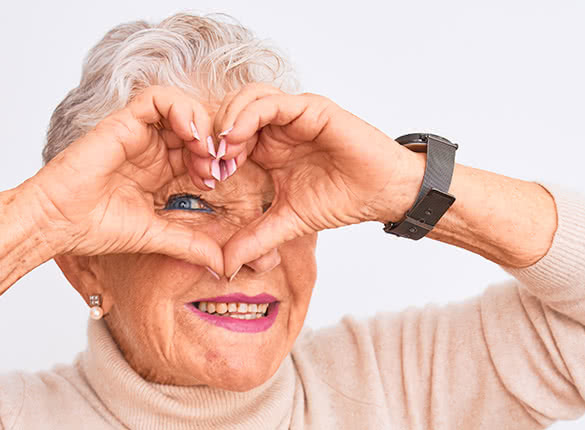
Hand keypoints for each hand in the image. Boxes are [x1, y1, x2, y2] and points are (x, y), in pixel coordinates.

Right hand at [25, 86, 223, 272]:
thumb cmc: (94, 228)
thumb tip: (225, 264)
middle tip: (219, 165)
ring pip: (182, 108)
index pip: (201, 152)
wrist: (57, 222)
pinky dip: (180, 108)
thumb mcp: (157, 236)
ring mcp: (138, 134)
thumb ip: (191, 245)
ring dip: (201, 124)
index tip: (221, 181)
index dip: (218, 160)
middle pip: (197, 128)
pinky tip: (189, 134)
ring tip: (204, 151)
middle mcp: (152, 149)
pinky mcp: (123, 121)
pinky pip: (158, 99)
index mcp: (160, 171)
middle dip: (215, 142)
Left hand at [184, 84, 424, 275]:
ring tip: (221, 151)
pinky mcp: (309, 108)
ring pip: (245, 98)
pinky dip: (247, 116)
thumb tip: (225, 266)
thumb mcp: (287, 222)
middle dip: (211, 135)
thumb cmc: (341, 199)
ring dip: (226, 121)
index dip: (208, 153)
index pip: (225, 136)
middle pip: (228, 111)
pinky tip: (237, 139)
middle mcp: (276, 126)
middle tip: (207, 164)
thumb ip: (255, 238)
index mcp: (266, 147)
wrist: (381, 193)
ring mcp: (292, 114)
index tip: (203, 180)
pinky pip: (270, 102)